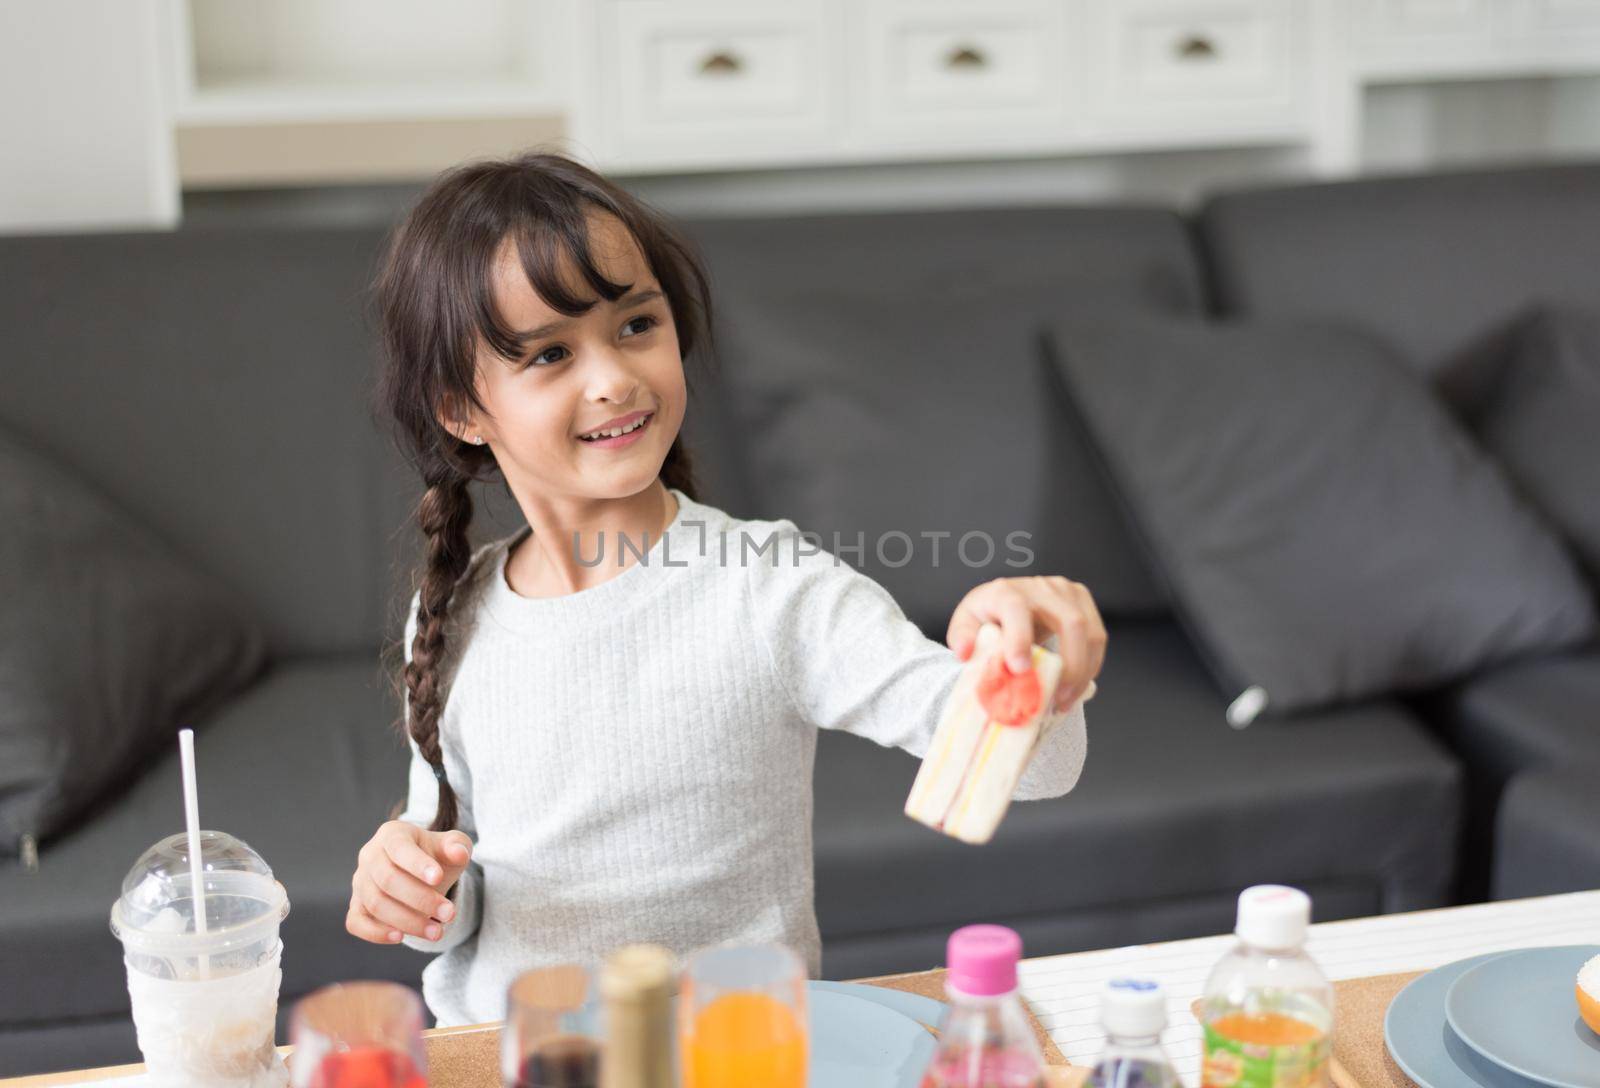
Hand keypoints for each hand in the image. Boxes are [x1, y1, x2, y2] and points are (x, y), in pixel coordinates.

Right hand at [347, 820, 472, 944]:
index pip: (400, 848)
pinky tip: (400, 937)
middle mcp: (370, 855)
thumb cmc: (436, 856)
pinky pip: (356, 922)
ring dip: (407, 921)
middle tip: (449, 913)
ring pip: (375, 904)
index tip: (438, 878)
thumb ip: (458, 846)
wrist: (422, 873)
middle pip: (388, 880)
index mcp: (392, 834)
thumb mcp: (452, 846)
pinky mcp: (356, 906)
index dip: (417, 864)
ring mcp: (360, 882)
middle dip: (420, 899)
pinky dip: (375, 932)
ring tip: (437, 932)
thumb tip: (459, 853)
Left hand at [946, 576, 1105, 711]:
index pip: (1016, 609)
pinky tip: (1075, 687)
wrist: (1006, 601)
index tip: (1019, 669)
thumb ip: (962, 637)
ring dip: (1083, 672)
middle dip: (1069, 665)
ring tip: (1066, 700)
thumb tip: (965, 651)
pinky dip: (1090, 666)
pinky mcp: (1082, 601)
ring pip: (1090, 632)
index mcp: (1005, 591)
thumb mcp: (966, 625)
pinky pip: (1097, 637)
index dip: (1019, 638)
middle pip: (1069, 622)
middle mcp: (1040, 587)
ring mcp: (1066, 592)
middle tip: (1057, 699)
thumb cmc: (986, 617)